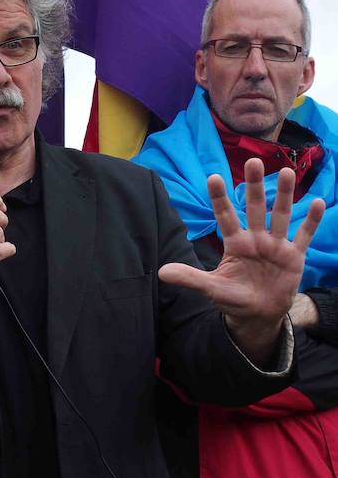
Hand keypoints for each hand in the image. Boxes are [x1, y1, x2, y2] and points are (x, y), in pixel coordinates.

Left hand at [159, 159, 324, 364]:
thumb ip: (190, 278)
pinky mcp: (294, 256)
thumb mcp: (211, 289)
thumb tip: (161, 272)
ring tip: (286, 172)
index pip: (225, 216)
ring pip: (280, 215)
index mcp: (234, 243)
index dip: (220, 198)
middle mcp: (255, 239)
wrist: (258, 315)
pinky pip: (303, 235)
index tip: (213, 177)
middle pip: (255, 208)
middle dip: (254, 186)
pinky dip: (311, 220)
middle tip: (253, 161)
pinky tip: (316, 202)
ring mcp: (276, 245)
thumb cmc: (233, 298)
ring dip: (284, 195)